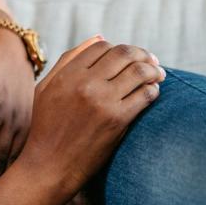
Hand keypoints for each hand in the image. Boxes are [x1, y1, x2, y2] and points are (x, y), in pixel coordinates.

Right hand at [14, 36, 165, 200]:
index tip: (128, 57)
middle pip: (124, 54)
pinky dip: (154, 90)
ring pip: (140, 71)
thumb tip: (101, 38)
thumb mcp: (47, 89)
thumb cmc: (46, 128)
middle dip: (142, 54)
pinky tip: (153, 93)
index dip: (117, 48)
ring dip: (154, 70)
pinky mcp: (117, 120)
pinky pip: (146, 95)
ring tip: (159, 75)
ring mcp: (102, 101)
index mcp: (67, 74)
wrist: (48, 167)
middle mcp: (85, 83)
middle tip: (152, 62)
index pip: (101, 46)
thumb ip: (69, 60)